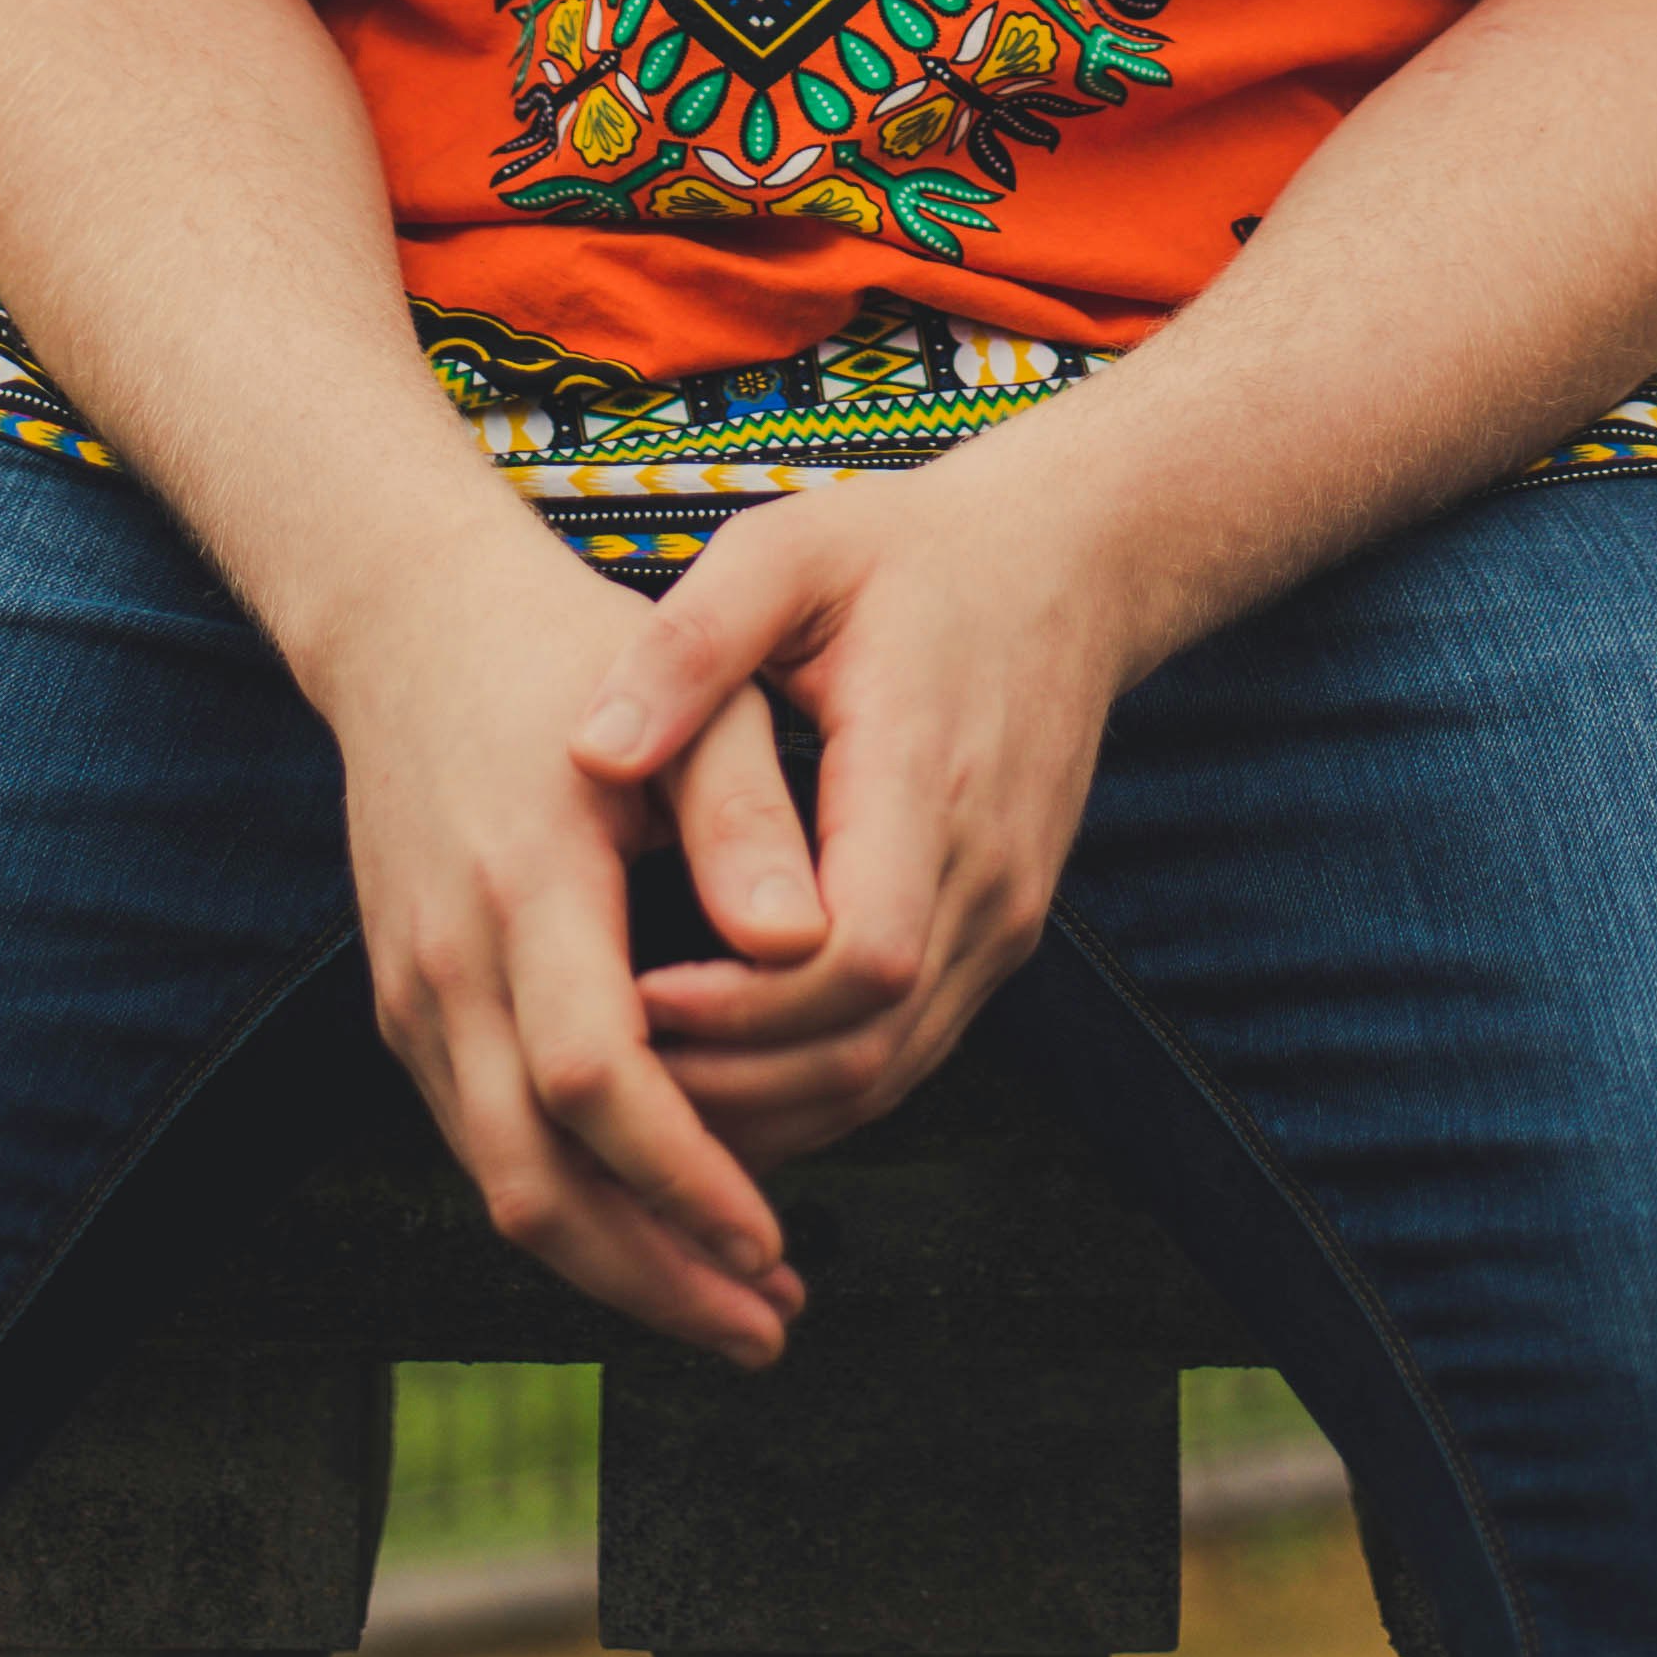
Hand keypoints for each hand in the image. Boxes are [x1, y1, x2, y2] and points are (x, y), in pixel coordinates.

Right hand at [317, 505, 826, 1357]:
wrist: (411, 622)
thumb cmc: (575, 651)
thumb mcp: (691, 698)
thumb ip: (745, 815)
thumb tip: (800, 947)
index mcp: (526, 881)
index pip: (594, 1079)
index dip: (681, 1178)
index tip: (771, 1241)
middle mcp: (447, 958)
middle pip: (532, 1178)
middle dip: (650, 1276)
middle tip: (768, 1328)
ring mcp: (410, 992)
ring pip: (500, 1180)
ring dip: (613, 1262)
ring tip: (734, 1306)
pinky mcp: (405, 1005)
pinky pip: (485, 1138)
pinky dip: (569, 1203)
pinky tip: (656, 1224)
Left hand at [572, 452, 1126, 1162]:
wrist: (1065, 563)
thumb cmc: (908, 554)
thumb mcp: (787, 553)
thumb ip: (692, 645)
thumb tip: (591, 751)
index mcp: (923, 774)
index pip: (860, 954)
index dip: (749, 1005)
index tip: (638, 995)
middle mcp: (983, 870)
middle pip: (866, 1042)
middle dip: (735, 1080)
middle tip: (612, 1067)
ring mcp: (1003, 914)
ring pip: (889, 1070)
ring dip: (770, 1103)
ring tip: (647, 1089)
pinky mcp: (999, 935)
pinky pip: (908, 1049)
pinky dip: (815, 1085)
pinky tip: (724, 1074)